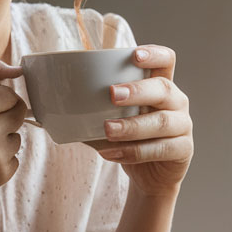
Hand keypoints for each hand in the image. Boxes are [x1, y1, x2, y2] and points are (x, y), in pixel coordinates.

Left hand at [95, 45, 192, 197]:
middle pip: (164, 88)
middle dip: (137, 90)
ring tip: (107, 129)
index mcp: (160, 84)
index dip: (153, 54)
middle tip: (112, 94)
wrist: (149, 176)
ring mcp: (183, 126)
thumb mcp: (111, 117)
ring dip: (132, 125)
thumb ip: (91, 105)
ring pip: (161, 121)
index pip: (166, 60)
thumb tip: (48, 96)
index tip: (134, 55)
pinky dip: (133, 152)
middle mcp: (176, 102)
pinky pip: (160, 149)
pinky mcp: (183, 150)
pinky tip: (111, 153)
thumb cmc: (128, 139)